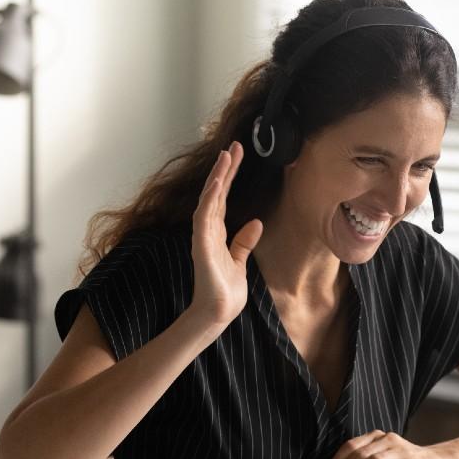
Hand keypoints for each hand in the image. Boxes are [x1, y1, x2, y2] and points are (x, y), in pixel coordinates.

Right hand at [188, 141, 262, 327]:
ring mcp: (202, 236)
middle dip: (224, 169)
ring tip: (226, 157)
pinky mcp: (201, 245)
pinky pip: (204, 217)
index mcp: (216, 231)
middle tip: (234, 146)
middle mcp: (207, 230)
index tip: (238, 155)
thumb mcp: (240, 259)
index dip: (229, 175)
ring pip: (208, 199)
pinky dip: (209, 199)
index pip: (222, 197)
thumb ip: (244, 241)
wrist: (218, 312)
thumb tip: (256, 222)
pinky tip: (215, 184)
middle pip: (215, 192)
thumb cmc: (226, 289)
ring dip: (216, 178)